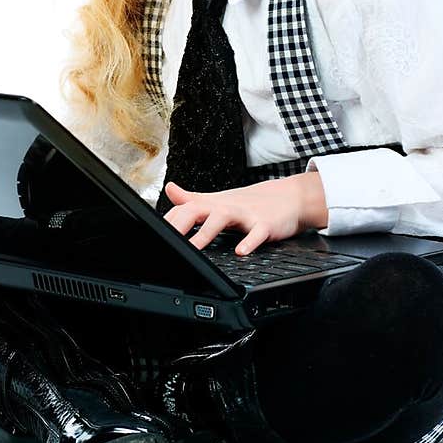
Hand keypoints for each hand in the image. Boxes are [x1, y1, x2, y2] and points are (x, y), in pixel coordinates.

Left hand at [161, 172, 327, 254]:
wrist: (290, 197)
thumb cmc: (251, 202)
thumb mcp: (219, 200)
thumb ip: (192, 198)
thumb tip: (169, 190)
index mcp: (212, 204)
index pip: (183, 209)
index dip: (167, 222)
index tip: (153, 238)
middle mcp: (225, 207)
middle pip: (197, 210)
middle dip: (180, 225)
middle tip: (165, 242)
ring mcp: (245, 214)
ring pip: (222, 219)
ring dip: (206, 233)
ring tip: (194, 248)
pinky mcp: (265, 225)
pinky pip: (257, 234)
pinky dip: (249, 243)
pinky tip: (241, 252)